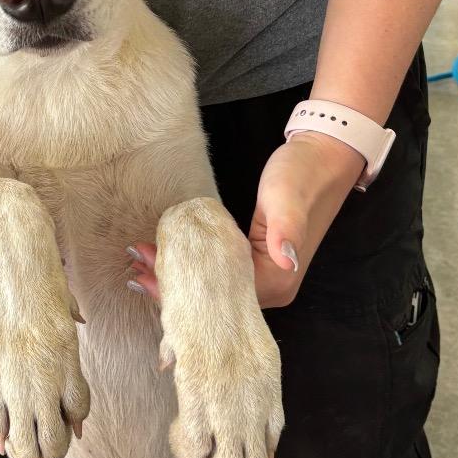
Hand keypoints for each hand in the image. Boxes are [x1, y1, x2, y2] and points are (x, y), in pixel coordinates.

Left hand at [128, 133, 364, 309]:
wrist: (322, 157)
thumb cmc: (302, 175)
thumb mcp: (287, 198)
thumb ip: (285, 229)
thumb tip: (284, 257)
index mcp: (279, 280)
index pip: (222, 298)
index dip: (182, 291)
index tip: (148, 278)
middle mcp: (274, 287)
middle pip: (214, 299)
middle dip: (173, 288)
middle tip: (135, 273)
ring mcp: (266, 276)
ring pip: (214, 288)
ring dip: (179, 279)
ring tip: (141, 268)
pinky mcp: (257, 262)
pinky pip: (220, 274)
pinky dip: (192, 269)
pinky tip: (168, 262)